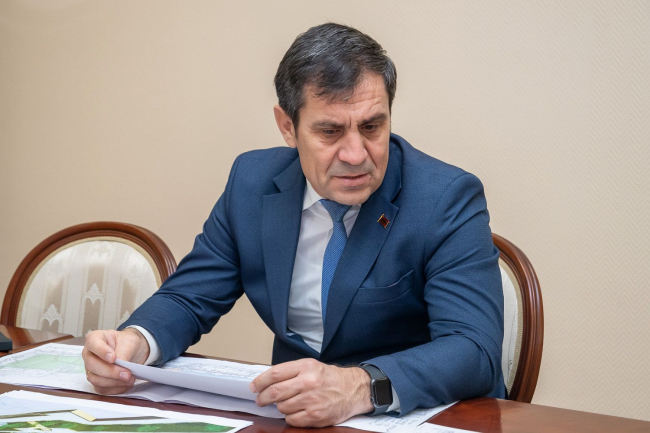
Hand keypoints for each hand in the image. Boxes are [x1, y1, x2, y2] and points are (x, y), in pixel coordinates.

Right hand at [82, 328, 149, 394]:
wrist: (133, 351)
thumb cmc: (128, 342)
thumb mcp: (130, 342)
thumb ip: (124, 352)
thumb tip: (121, 365)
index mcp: (95, 338)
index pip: (93, 344)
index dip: (101, 351)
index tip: (113, 358)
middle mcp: (89, 354)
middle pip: (92, 365)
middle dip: (111, 372)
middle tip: (127, 374)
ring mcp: (91, 369)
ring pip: (95, 379)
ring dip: (114, 382)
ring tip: (130, 379)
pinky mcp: (97, 380)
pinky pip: (101, 389)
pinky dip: (115, 389)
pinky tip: (126, 384)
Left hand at [250, 358, 372, 426]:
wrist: (352, 390)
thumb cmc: (330, 378)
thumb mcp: (311, 366)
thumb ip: (291, 372)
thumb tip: (267, 381)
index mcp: (306, 367)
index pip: (275, 374)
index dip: (260, 381)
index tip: (254, 386)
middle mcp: (308, 382)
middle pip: (274, 392)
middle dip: (263, 397)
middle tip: (260, 400)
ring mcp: (311, 400)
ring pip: (282, 407)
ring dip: (279, 406)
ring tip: (286, 403)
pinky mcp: (315, 416)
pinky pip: (291, 419)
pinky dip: (290, 416)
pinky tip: (296, 411)